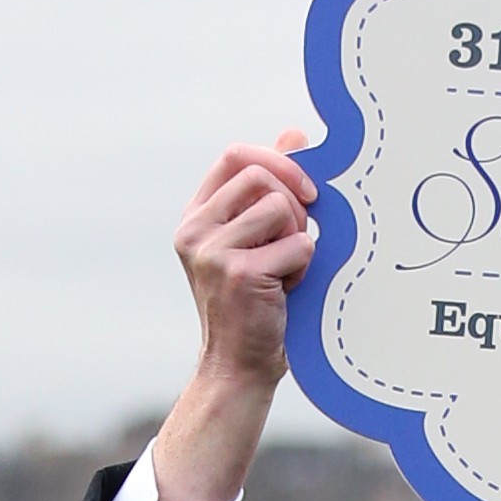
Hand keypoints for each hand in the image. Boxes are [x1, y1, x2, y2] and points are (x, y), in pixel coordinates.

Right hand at [175, 133, 316, 387]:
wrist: (239, 366)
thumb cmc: (258, 304)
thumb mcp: (260, 240)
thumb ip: (272, 190)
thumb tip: (295, 134)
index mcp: (196, 216)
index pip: (235, 155)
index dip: (277, 160)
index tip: (305, 190)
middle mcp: (195, 229)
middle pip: (260, 175)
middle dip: (293, 203)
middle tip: (296, 240)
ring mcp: (212, 250)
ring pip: (280, 209)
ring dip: (299, 238)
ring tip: (287, 270)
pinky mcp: (239, 273)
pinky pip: (297, 245)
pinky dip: (304, 266)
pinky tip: (289, 290)